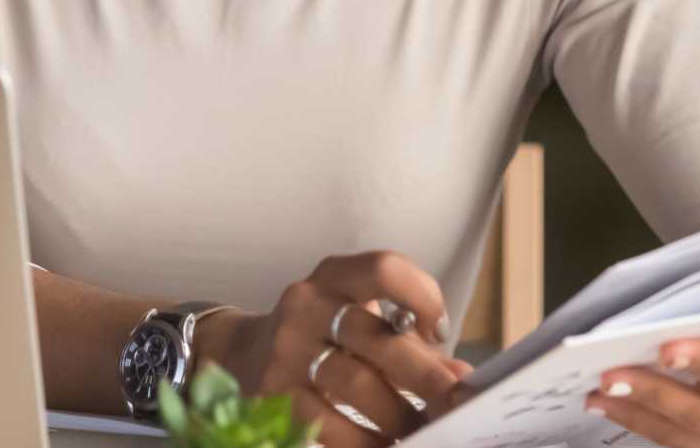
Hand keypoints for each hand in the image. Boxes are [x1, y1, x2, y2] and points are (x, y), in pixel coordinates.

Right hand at [201, 250, 474, 446]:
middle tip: (455, 402)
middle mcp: (306, 303)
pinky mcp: (274, 392)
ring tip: (423, 430)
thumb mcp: (356, 317)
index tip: (440, 333)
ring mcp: (286, 349)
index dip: (422, 297)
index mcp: (334, 276)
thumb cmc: (319, 332)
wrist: (241, 352)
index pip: (384, 269)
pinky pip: (328, 423)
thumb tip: (458, 376)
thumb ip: (406, 339)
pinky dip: (365, 441)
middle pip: (377, 337)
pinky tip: (386, 446)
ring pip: (356, 384)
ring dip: (398, 414)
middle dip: (425, 375)